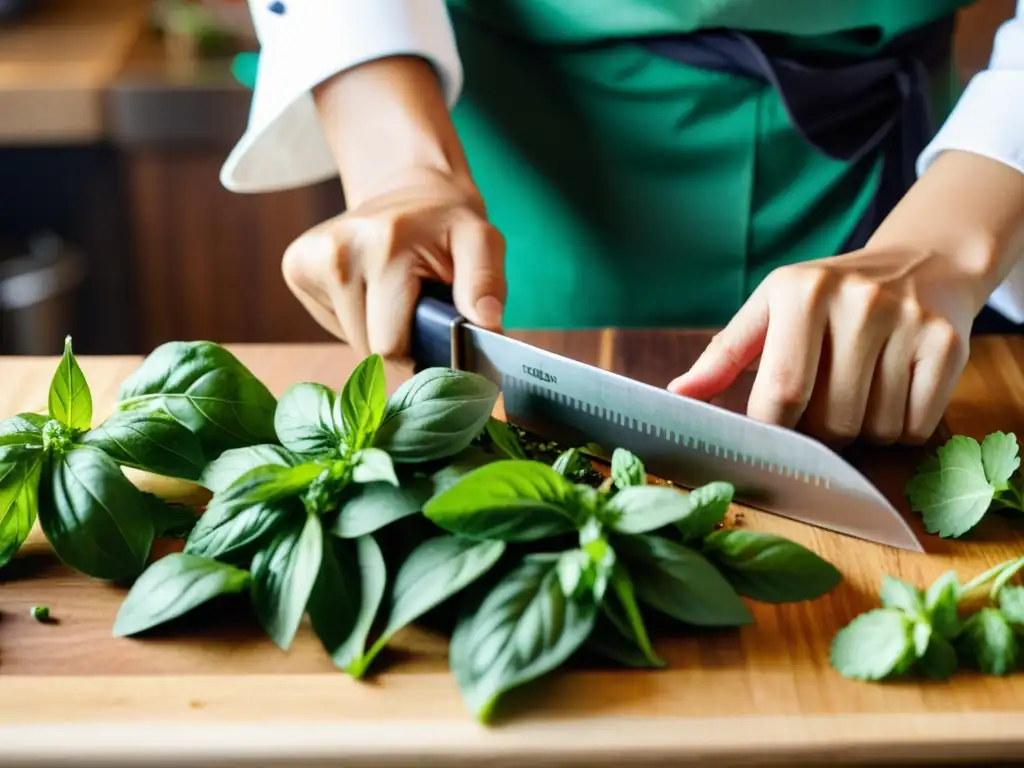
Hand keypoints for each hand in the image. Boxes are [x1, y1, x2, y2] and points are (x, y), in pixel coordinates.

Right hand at [282, 167, 505, 357]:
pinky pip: (332, 323)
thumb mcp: (482, 243)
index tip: (436, 332)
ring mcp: (309, 257)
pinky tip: (371, 288)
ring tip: (397, 296)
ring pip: (350, 340)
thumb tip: (488, 321)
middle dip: (399, 341)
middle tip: (419, 310)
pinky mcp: (296, 265)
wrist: (409, 187)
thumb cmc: (448, 224)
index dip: (420, 351)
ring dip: (377, 330)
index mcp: (385, 246)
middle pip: (368, 347)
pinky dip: (355, 317)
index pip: (391, 345)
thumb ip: (486, 282)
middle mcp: (338, 251)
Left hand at [667, 247, 979, 445]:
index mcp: (801, 291)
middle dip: (820, 432)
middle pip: (830, 421)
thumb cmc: (827, 299)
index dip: (774, 430)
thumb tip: (676, 395)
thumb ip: (723, 356)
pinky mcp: (950, 344)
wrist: (921, 265)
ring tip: (861, 389)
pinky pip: (916, 428)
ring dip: (862, 432)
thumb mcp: (770, 310)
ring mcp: (909, 322)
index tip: (772, 434)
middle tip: (824, 404)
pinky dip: (902, 428)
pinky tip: (895, 391)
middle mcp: (858, 301)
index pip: (781, 392)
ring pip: (874, 430)